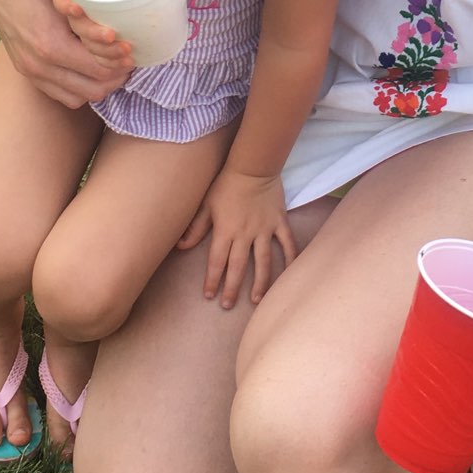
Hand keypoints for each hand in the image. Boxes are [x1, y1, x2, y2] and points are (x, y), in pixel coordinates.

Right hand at [0, 0, 132, 109]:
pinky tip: (90, 72)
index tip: (133, 53)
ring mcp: (31, 71)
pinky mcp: (26, 72)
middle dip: (115, 78)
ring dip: (99, 86)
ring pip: (79, 97)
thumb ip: (91, 20)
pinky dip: (79, 88)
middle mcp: (40, 65)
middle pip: (94, 89)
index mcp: (52, 45)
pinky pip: (60, 95)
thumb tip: (122, 34)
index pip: (100, 71)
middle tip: (127, 63)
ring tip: (112, 68)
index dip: (122, 65)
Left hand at [178, 168, 296, 307]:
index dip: (213, 280)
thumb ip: (195, 228)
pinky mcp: (279, 223)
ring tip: (255, 300)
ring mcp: (264, 230)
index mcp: (225, 230)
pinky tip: (291, 274)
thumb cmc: (226, 185)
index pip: (217, 261)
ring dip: (259, 282)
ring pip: (263, 262)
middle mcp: (245, 234)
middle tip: (228, 305)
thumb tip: (181, 246)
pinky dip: (291, 258)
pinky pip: (287, 243)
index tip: (209, 295)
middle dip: (232, 288)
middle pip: (238, 267)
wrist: (253, 167)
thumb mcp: (205, 205)